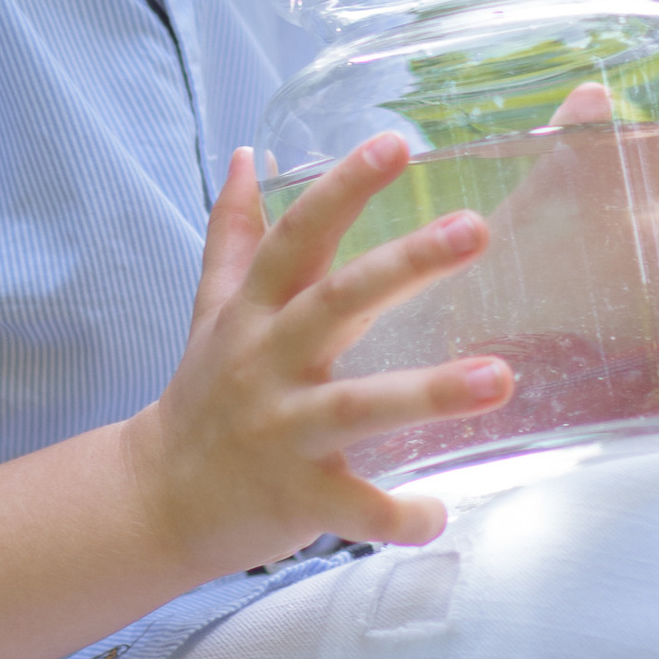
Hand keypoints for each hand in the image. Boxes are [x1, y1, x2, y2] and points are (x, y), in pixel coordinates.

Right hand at [123, 135, 509, 567]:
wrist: (157, 498)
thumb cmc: (203, 394)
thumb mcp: (211, 309)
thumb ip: (234, 235)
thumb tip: (250, 155)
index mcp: (253, 312)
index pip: (297, 235)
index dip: (342, 188)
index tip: (395, 144)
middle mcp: (267, 363)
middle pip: (337, 303)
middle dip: (406, 265)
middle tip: (474, 228)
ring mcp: (283, 431)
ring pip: (360, 406)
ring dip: (431, 392)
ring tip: (501, 376)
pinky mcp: (297, 497)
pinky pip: (356, 507)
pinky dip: (397, 514)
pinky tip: (440, 513)